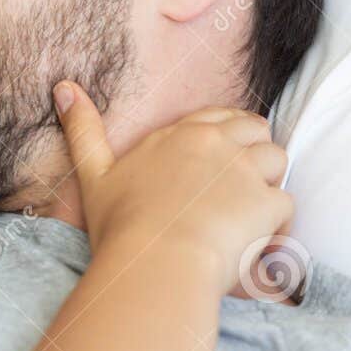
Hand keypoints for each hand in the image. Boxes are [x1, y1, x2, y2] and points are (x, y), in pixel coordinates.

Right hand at [52, 81, 293, 295]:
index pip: (219, 117)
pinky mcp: (267, 203)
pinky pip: (287, 203)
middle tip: (238, 187)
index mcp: (181, 135)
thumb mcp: (94, 174)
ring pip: (277, 159)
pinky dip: (277, 223)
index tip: (218, 160)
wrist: (155, 264)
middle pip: (256, 129)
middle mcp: (217, 143)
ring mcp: (246, 171)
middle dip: (254, 151)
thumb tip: (63, 86)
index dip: (225, 135)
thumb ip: (83, 129)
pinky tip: (259, 242)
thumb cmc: (121, 226)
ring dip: (269, 183)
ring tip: (250, 212)